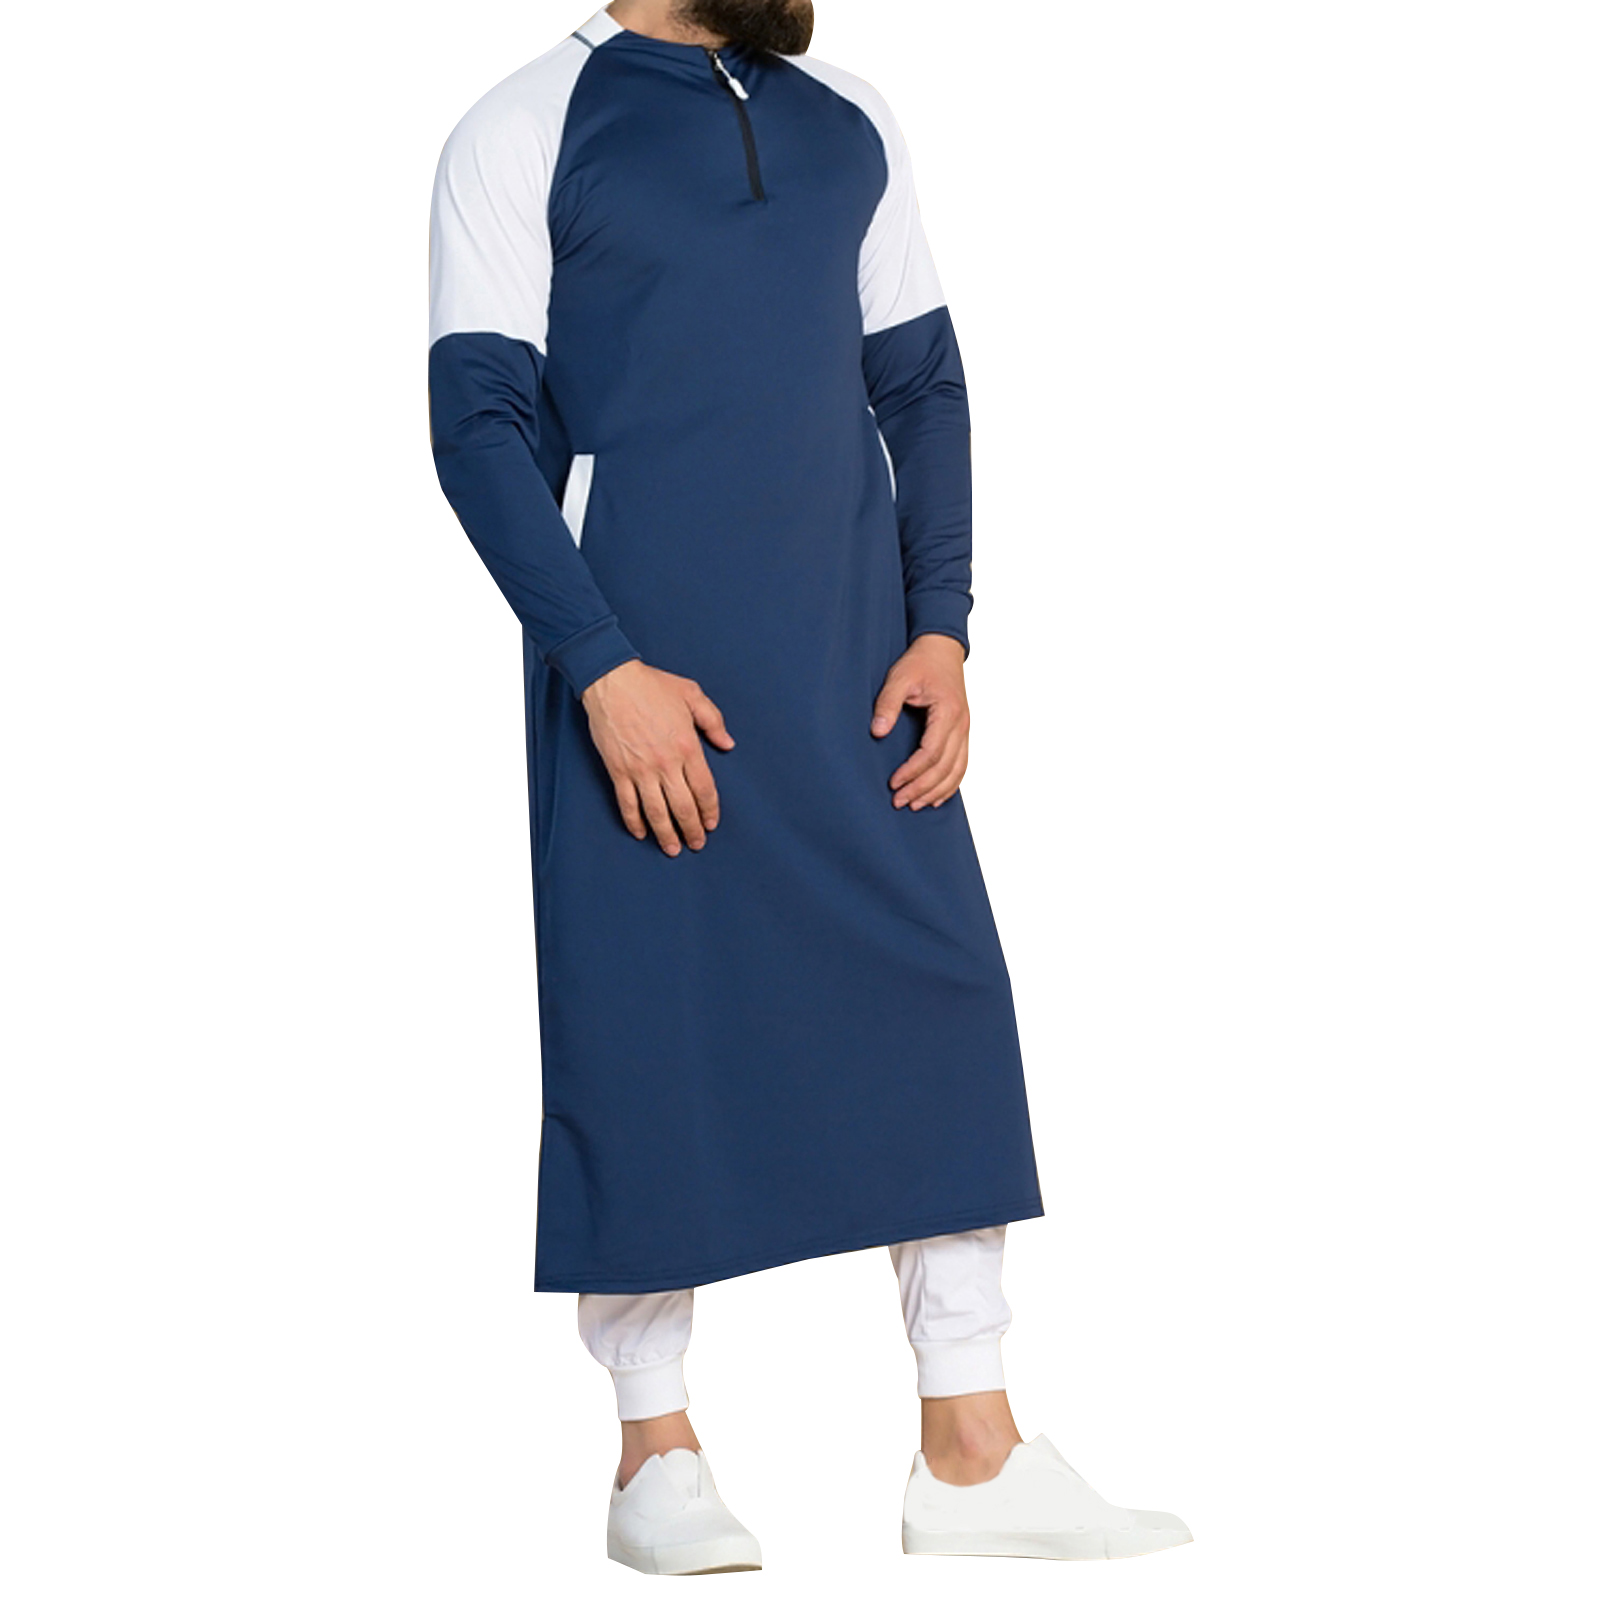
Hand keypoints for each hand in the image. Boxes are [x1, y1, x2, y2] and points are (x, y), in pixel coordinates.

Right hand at [581, 660, 734, 854]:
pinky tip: (641, 833)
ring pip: (656, 812)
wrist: (612, 680)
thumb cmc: (652, 685)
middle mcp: (666, 763)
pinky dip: (634, 822)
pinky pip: (627, 803)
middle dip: (692, 830)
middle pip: (683, 807)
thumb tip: (727, 744)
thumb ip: (713, 721)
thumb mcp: (692, 695)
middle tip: (696, 844)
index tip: (711, 824)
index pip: (704, 789)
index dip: (709, 811)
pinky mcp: (618, 770)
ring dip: (666, 834)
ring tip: (673, 849)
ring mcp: (640, 770)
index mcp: (687, 746)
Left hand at [871, 633, 969, 809]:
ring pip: (957, 770)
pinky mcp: (963, 732)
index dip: (912, 771)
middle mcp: (962, 724)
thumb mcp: (899, 677)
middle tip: (899, 802)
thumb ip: (887, 704)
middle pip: (945, 767)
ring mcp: (965, 729)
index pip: (931, 752)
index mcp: (948, 712)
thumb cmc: (920, 662)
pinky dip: (951, 784)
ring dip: (936, 791)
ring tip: (916, 805)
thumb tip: (878, 732)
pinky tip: (936, 797)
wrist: (942, 648)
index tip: (893, 783)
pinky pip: (962, 764)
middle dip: (922, 788)